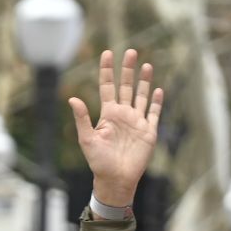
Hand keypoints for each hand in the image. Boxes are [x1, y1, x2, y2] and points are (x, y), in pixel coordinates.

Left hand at [68, 48, 162, 206]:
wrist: (116, 179)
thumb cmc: (99, 162)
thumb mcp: (87, 139)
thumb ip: (82, 118)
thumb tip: (72, 98)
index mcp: (108, 114)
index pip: (107, 86)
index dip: (107, 70)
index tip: (107, 53)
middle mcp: (123, 114)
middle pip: (126, 86)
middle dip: (128, 69)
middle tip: (131, 51)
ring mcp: (137, 122)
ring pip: (141, 96)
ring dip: (144, 81)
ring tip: (146, 65)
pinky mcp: (148, 132)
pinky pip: (154, 113)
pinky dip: (157, 102)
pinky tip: (158, 90)